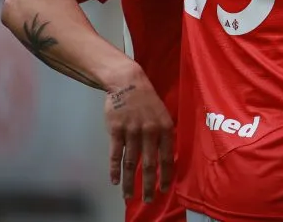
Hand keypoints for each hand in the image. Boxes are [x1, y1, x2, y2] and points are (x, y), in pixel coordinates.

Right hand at [103, 64, 174, 203]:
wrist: (128, 82)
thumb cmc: (147, 100)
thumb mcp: (162, 114)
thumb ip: (164, 134)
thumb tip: (167, 156)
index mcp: (164, 128)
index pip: (167, 157)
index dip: (166, 175)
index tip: (164, 189)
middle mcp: (150, 132)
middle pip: (150, 164)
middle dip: (149, 185)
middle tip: (149, 199)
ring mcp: (132, 132)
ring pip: (131, 163)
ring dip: (130, 182)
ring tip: (129, 196)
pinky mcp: (116, 131)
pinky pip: (115, 155)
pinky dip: (114, 170)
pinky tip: (114, 181)